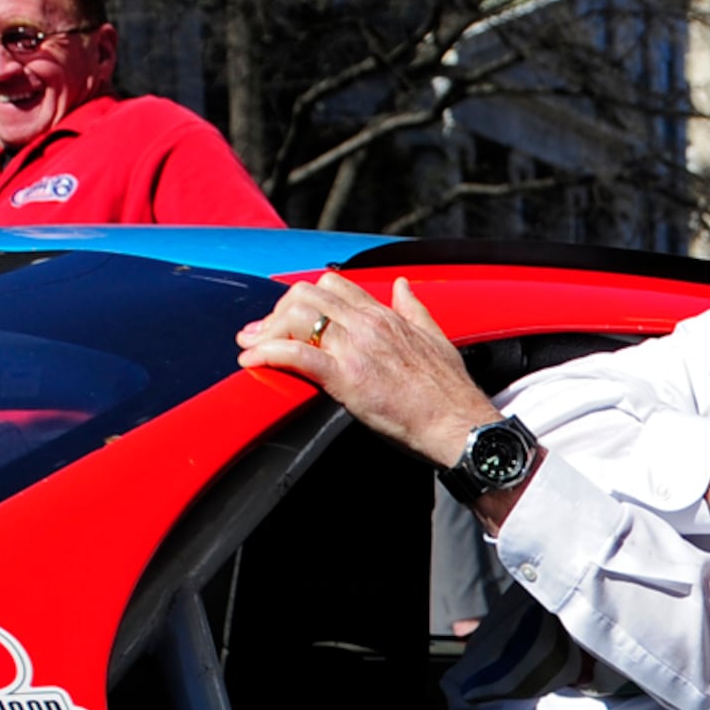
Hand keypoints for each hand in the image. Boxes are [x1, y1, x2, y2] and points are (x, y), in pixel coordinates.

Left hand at [238, 274, 496, 471]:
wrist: (459, 425)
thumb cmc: (451, 393)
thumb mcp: (437, 338)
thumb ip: (415, 309)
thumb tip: (403, 286)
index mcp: (385, 315)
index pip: (332, 285)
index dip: (303, 297)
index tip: (288, 317)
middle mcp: (367, 325)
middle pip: (306, 295)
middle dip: (276, 312)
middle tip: (262, 333)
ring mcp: (355, 349)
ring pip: (296, 318)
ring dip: (266, 331)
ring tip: (251, 347)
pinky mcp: (346, 377)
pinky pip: (296, 355)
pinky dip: (267, 354)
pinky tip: (251, 361)